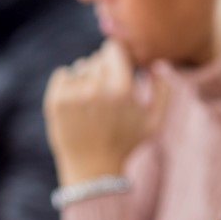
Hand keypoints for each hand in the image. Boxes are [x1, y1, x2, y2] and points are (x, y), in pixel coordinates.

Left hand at [45, 40, 171, 182]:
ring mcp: (74, 95)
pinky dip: (68, 82)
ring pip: (81, 67)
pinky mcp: (56, 101)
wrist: (92, 170)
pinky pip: (62, 74)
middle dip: (104, 69)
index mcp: (122, 90)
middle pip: (98, 58)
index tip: (119, 66)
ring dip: (87, 77)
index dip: (118, 55)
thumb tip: (155, 63)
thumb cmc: (126, 143)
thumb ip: (164, 89)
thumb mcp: (155, 121)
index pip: (114, 49)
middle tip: (107, 92)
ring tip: (92, 100)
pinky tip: (77, 101)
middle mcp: (97, 89)